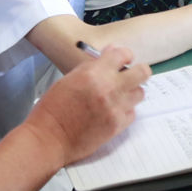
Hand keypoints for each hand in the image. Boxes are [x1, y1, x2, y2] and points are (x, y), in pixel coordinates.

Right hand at [25, 46, 149, 163]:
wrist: (48, 138)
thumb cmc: (53, 108)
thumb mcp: (69, 78)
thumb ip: (92, 66)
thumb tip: (110, 53)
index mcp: (94, 73)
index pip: (123, 54)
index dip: (124, 55)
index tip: (123, 59)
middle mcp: (108, 89)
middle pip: (143, 72)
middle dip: (137, 71)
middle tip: (129, 76)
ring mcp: (115, 108)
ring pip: (140, 93)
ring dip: (131, 92)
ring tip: (118, 96)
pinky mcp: (117, 126)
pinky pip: (132, 113)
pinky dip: (125, 111)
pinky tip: (112, 112)